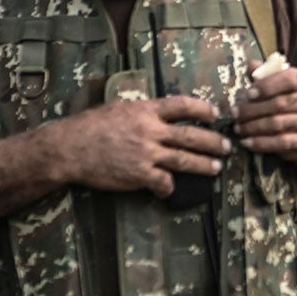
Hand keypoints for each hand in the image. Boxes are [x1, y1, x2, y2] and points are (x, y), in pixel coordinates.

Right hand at [58, 95, 229, 197]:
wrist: (69, 148)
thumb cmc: (90, 126)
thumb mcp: (119, 109)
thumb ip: (143, 112)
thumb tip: (161, 113)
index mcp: (146, 110)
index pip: (182, 106)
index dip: (202, 110)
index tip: (215, 115)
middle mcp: (150, 130)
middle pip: (191, 136)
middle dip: (213, 142)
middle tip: (227, 146)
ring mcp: (146, 154)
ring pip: (184, 160)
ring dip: (203, 165)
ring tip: (216, 168)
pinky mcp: (139, 174)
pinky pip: (164, 182)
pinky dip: (170, 187)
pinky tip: (171, 189)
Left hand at [232, 59, 296, 158]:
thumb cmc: (289, 100)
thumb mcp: (280, 83)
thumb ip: (265, 74)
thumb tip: (251, 66)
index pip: (288, 79)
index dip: (267, 86)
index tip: (248, 93)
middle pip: (279, 104)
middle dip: (252, 109)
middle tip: (235, 113)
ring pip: (277, 124)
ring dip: (253, 127)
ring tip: (238, 128)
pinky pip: (280, 142)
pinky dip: (260, 143)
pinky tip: (247, 142)